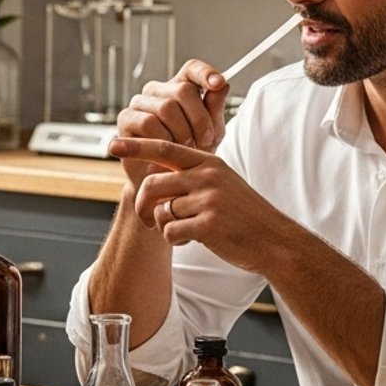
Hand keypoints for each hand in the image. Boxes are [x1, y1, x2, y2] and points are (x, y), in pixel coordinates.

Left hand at [109, 136, 300, 270]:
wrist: (273, 240)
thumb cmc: (244, 215)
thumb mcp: (222, 184)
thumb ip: (192, 176)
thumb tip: (154, 178)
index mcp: (208, 164)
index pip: (164, 149)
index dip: (136, 146)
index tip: (112, 144)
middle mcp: (207, 177)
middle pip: (152, 184)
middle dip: (142, 205)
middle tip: (145, 219)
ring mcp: (208, 200)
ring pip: (161, 211)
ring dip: (165, 226)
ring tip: (183, 231)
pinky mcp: (208, 224)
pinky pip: (170, 231)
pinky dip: (175, 240)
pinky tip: (192, 240)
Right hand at [114, 59, 229, 188]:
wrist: (168, 183)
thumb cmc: (190, 154)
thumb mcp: (211, 132)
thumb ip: (215, 108)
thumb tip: (223, 85)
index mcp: (180, 87)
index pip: (192, 69)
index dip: (205, 73)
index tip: (218, 83)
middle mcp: (158, 91)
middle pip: (183, 90)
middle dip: (199, 118)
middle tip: (206, 141)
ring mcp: (140, 103)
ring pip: (166, 106)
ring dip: (182, 132)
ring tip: (187, 148)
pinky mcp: (126, 118)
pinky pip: (148, 122)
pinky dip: (163, 139)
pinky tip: (168, 150)